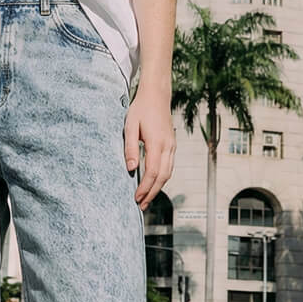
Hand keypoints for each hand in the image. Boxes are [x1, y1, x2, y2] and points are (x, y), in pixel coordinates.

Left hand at [124, 93, 174, 210]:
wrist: (156, 95)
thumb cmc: (140, 109)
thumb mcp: (129, 127)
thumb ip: (130, 148)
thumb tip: (131, 169)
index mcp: (157, 143)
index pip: (152, 172)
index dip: (145, 188)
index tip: (136, 198)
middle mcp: (168, 147)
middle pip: (162, 177)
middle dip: (151, 193)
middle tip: (140, 205)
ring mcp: (172, 146)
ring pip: (168, 173)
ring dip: (158, 188)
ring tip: (146, 199)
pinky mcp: (172, 145)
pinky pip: (169, 166)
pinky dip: (162, 178)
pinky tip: (153, 184)